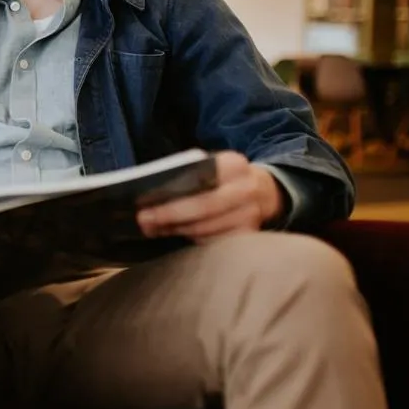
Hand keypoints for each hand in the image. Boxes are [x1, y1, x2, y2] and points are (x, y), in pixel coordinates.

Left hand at [137, 151, 284, 243]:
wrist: (265, 193)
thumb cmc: (225, 178)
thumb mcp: (214, 166)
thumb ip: (190, 173)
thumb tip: (152, 191)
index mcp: (233, 165)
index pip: (199, 180)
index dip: (172, 195)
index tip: (145, 203)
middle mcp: (246, 189)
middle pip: (202, 207)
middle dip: (169, 216)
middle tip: (143, 221)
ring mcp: (250, 215)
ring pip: (206, 229)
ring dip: (177, 230)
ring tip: (153, 228)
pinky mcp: (249, 235)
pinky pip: (213, 242)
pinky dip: (193, 239)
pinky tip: (176, 234)